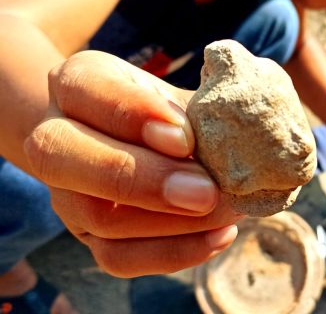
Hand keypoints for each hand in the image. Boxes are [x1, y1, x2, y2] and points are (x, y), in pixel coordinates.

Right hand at [23, 51, 241, 277]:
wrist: (141, 140)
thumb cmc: (169, 110)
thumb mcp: (182, 94)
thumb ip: (207, 108)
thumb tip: (252, 138)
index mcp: (78, 83)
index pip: (85, 88)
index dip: (132, 113)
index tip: (184, 136)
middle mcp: (57, 136)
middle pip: (63, 157)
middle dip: (143, 178)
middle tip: (207, 192)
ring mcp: (67, 192)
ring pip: (98, 216)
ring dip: (172, 222)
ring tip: (229, 211)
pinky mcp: (89, 236)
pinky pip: (119, 257)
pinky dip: (174, 252)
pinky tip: (222, 235)